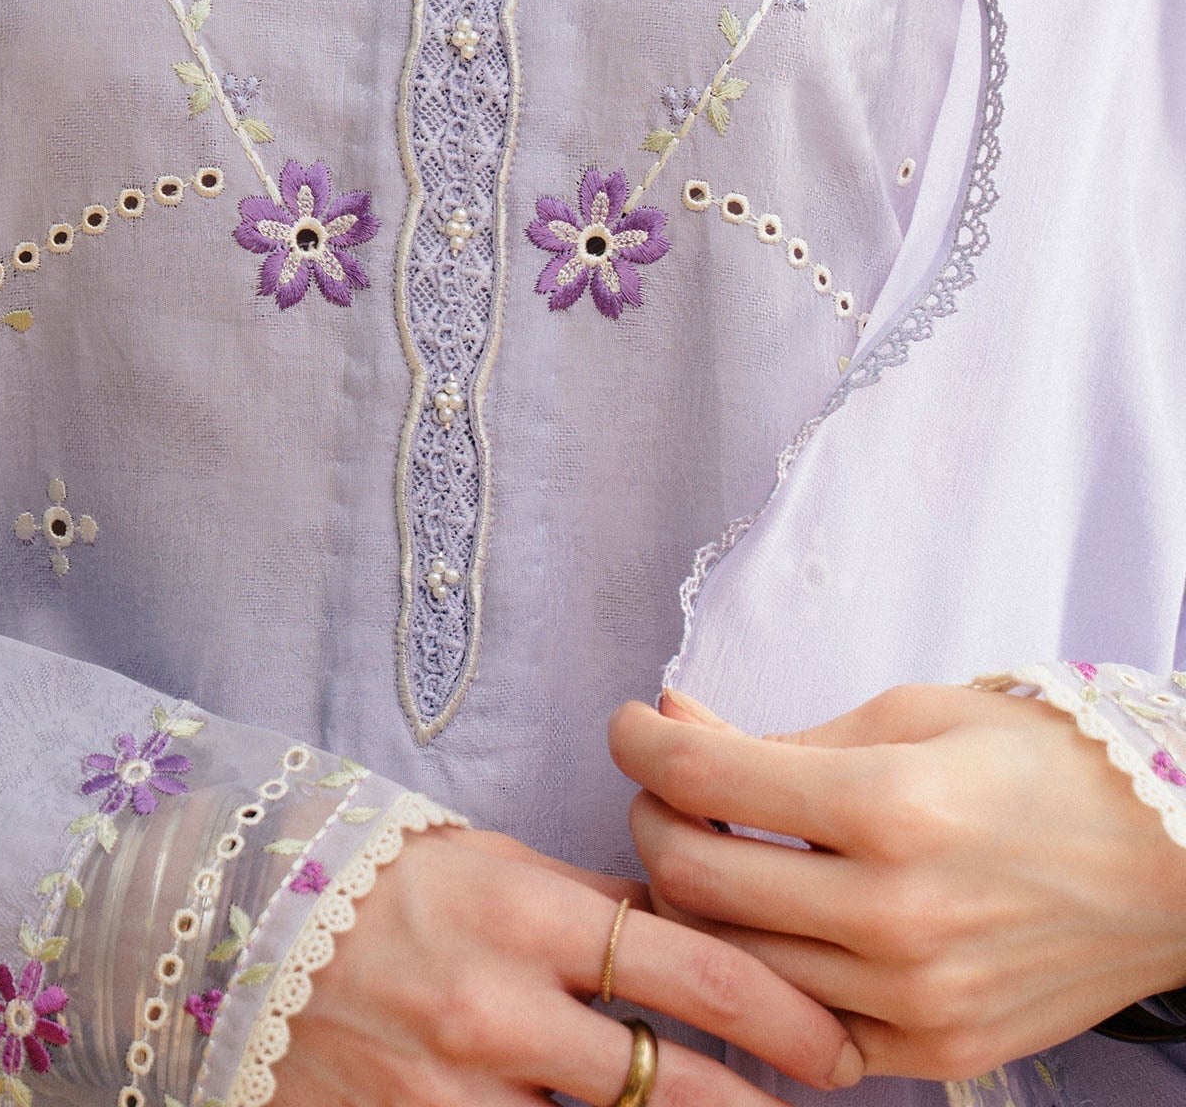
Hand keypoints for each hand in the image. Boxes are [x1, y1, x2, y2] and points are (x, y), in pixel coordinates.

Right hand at [277, 822, 862, 1105]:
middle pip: (674, 1082)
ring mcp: (457, 1091)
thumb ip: (593, 904)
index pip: (693, 968)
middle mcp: (500, 1008)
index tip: (837, 1043)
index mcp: (528, 914)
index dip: (783, 1013)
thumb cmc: (389, 888)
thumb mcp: (494, 866)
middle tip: (828, 1100)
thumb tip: (700, 928)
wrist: (242, 934)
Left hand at [613, 682, 1185, 1083]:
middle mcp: (894, 911)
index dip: (640, 741)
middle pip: (697, 879)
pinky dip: (768, 981)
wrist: (1162, 863)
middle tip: (662, 788)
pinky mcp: (934, 1049)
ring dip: (696, 903)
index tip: (629, 722)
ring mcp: (913, 994)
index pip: (704, 779)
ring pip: (736, 963)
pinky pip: (806, 1031)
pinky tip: (766, 930)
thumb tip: (674, 721)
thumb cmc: (1037, 765)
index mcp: (888, 805)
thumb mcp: (909, 714)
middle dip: (651, 820)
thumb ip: (781, 737)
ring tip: (708, 853)